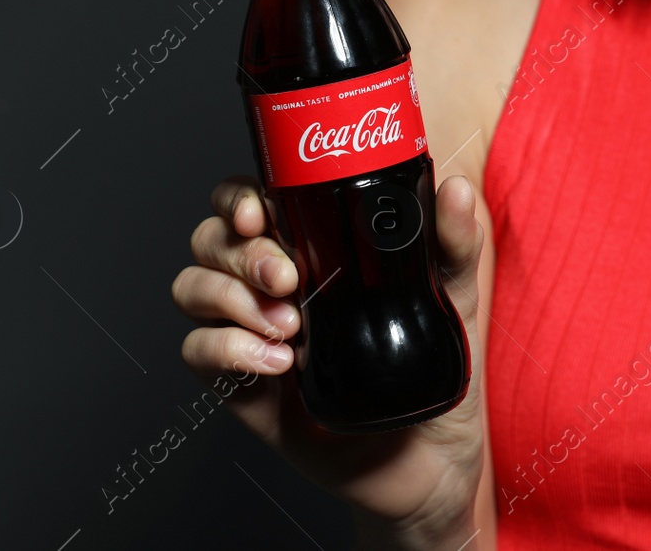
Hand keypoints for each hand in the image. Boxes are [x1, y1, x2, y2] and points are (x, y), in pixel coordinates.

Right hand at [171, 174, 488, 542]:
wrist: (427, 459)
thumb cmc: (434, 372)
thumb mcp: (453, 300)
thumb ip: (454, 245)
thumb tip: (457, 192)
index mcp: (310, 250)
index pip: (248, 202)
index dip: (237, 198)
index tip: (257, 213)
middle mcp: (270, 286)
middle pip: (212, 240)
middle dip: (243, 253)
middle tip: (288, 279)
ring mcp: (251, 333)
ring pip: (193, 288)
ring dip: (231, 299)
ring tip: (289, 326)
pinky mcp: (241, 385)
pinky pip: (196, 351)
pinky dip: (227, 349)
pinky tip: (277, 363)